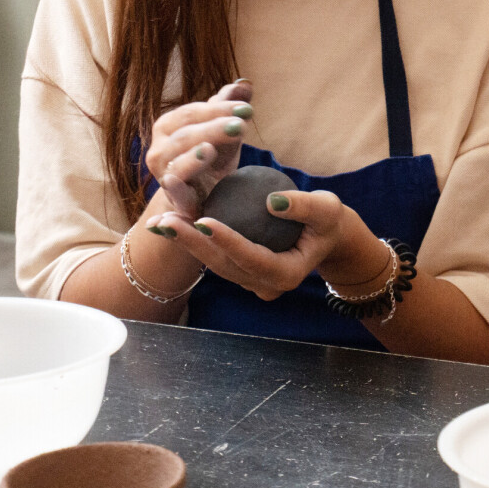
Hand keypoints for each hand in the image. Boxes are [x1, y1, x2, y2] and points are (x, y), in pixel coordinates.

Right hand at [143, 80, 253, 217]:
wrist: (202, 198)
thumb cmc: (211, 159)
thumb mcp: (224, 132)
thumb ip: (229, 107)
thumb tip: (244, 83)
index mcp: (169, 126)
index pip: (193, 112)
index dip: (219, 109)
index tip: (246, 108)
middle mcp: (160, 149)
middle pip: (186, 134)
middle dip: (213, 128)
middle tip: (241, 124)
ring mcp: (164, 175)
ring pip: (177, 162)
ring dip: (194, 156)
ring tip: (210, 149)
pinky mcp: (173, 199)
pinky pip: (174, 191)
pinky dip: (176, 186)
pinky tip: (177, 181)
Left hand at [147, 185, 385, 301]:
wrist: (323, 236)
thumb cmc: (327, 220)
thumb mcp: (327, 207)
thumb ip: (304, 205)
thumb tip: (272, 201)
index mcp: (287, 275)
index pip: (254, 259)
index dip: (229, 241)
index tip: (205, 220)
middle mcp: (265, 286)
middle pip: (224, 266)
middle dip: (193, 244)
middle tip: (167, 221)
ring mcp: (250, 282)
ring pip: (214, 265)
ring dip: (186, 244)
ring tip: (161, 222)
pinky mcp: (239, 272)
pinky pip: (214, 257)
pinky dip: (192, 241)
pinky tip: (171, 222)